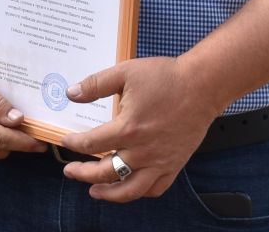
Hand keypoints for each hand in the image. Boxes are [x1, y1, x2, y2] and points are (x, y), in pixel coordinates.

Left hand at [60, 57, 221, 201]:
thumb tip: (71, 93)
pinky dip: (140, 192)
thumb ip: (95, 85)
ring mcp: (160, 161)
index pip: (92, 143)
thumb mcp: (124, 73)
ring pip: (130, 189)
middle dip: (84, 174)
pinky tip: (130, 188)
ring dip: (110, 194)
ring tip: (95, 192)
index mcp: (127, 129)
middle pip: (106, 172)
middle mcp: (142, 151)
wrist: (202, 86)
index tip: (66, 141)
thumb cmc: (165, 78)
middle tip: (70, 172)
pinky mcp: (174, 164)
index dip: (75, 144)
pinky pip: (156, 188)